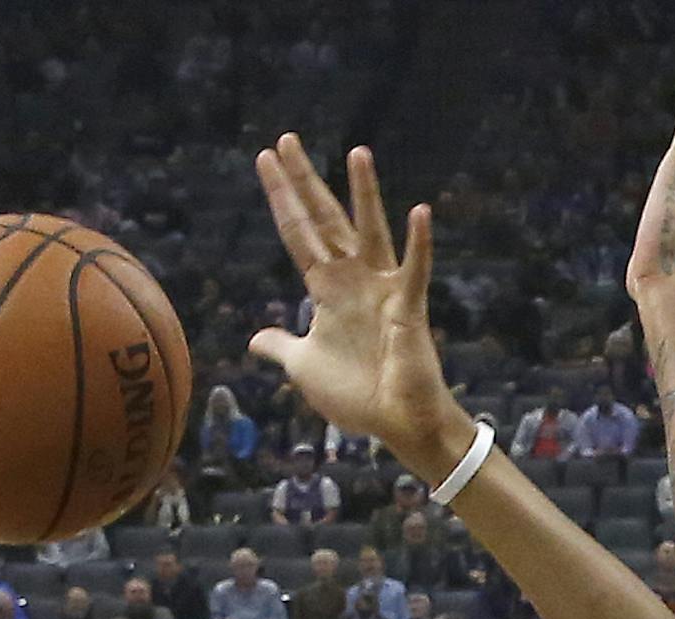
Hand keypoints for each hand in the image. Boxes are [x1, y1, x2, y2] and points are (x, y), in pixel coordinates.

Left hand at [249, 139, 472, 484]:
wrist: (395, 424)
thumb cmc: (356, 396)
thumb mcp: (305, 368)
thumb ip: (282, 347)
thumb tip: (255, 340)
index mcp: (327, 290)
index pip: (298, 235)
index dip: (282, 200)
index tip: (265, 160)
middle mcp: (354, 280)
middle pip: (325, 221)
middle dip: (305, 182)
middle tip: (286, 140)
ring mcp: (383, 290)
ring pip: (371, 232)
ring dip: (364, 194)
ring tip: (357, 152)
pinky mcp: (409, 308)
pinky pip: (414, 271)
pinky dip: (419, 244)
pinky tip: (419, 213)